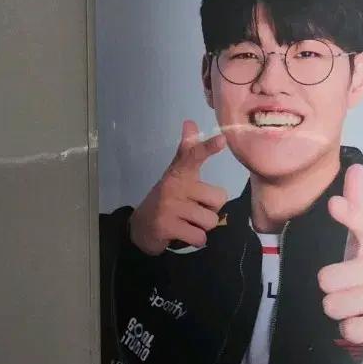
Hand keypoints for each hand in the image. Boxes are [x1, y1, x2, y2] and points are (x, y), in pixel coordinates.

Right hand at [129, 120, 227, 254]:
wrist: (140, 229)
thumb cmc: (168, 201)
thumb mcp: (177, 176)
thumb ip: (189, 152)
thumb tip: (190, 122)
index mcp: (179, 173)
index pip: (193, 156)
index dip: (207, 148)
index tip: (222, 139)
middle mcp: (174, 186)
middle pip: (218, 200)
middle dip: (210, 210)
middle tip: (192, 211)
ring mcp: (169, 207)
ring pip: (210, 220)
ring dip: (202, 227)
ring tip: (186, 223)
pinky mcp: (166, 226)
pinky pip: (200, 237)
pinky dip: (195, 240)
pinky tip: (182, 235)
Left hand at [318, 164, 362, 361]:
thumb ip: (358, 209)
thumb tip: (356, 167)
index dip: (351, 216)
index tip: (334, 205)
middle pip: (330, 278)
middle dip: (328, 289)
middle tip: (344, 290)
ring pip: (336, 304)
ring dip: (337, 309)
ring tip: (354, 307)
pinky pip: (351, 328)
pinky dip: (349, 329)